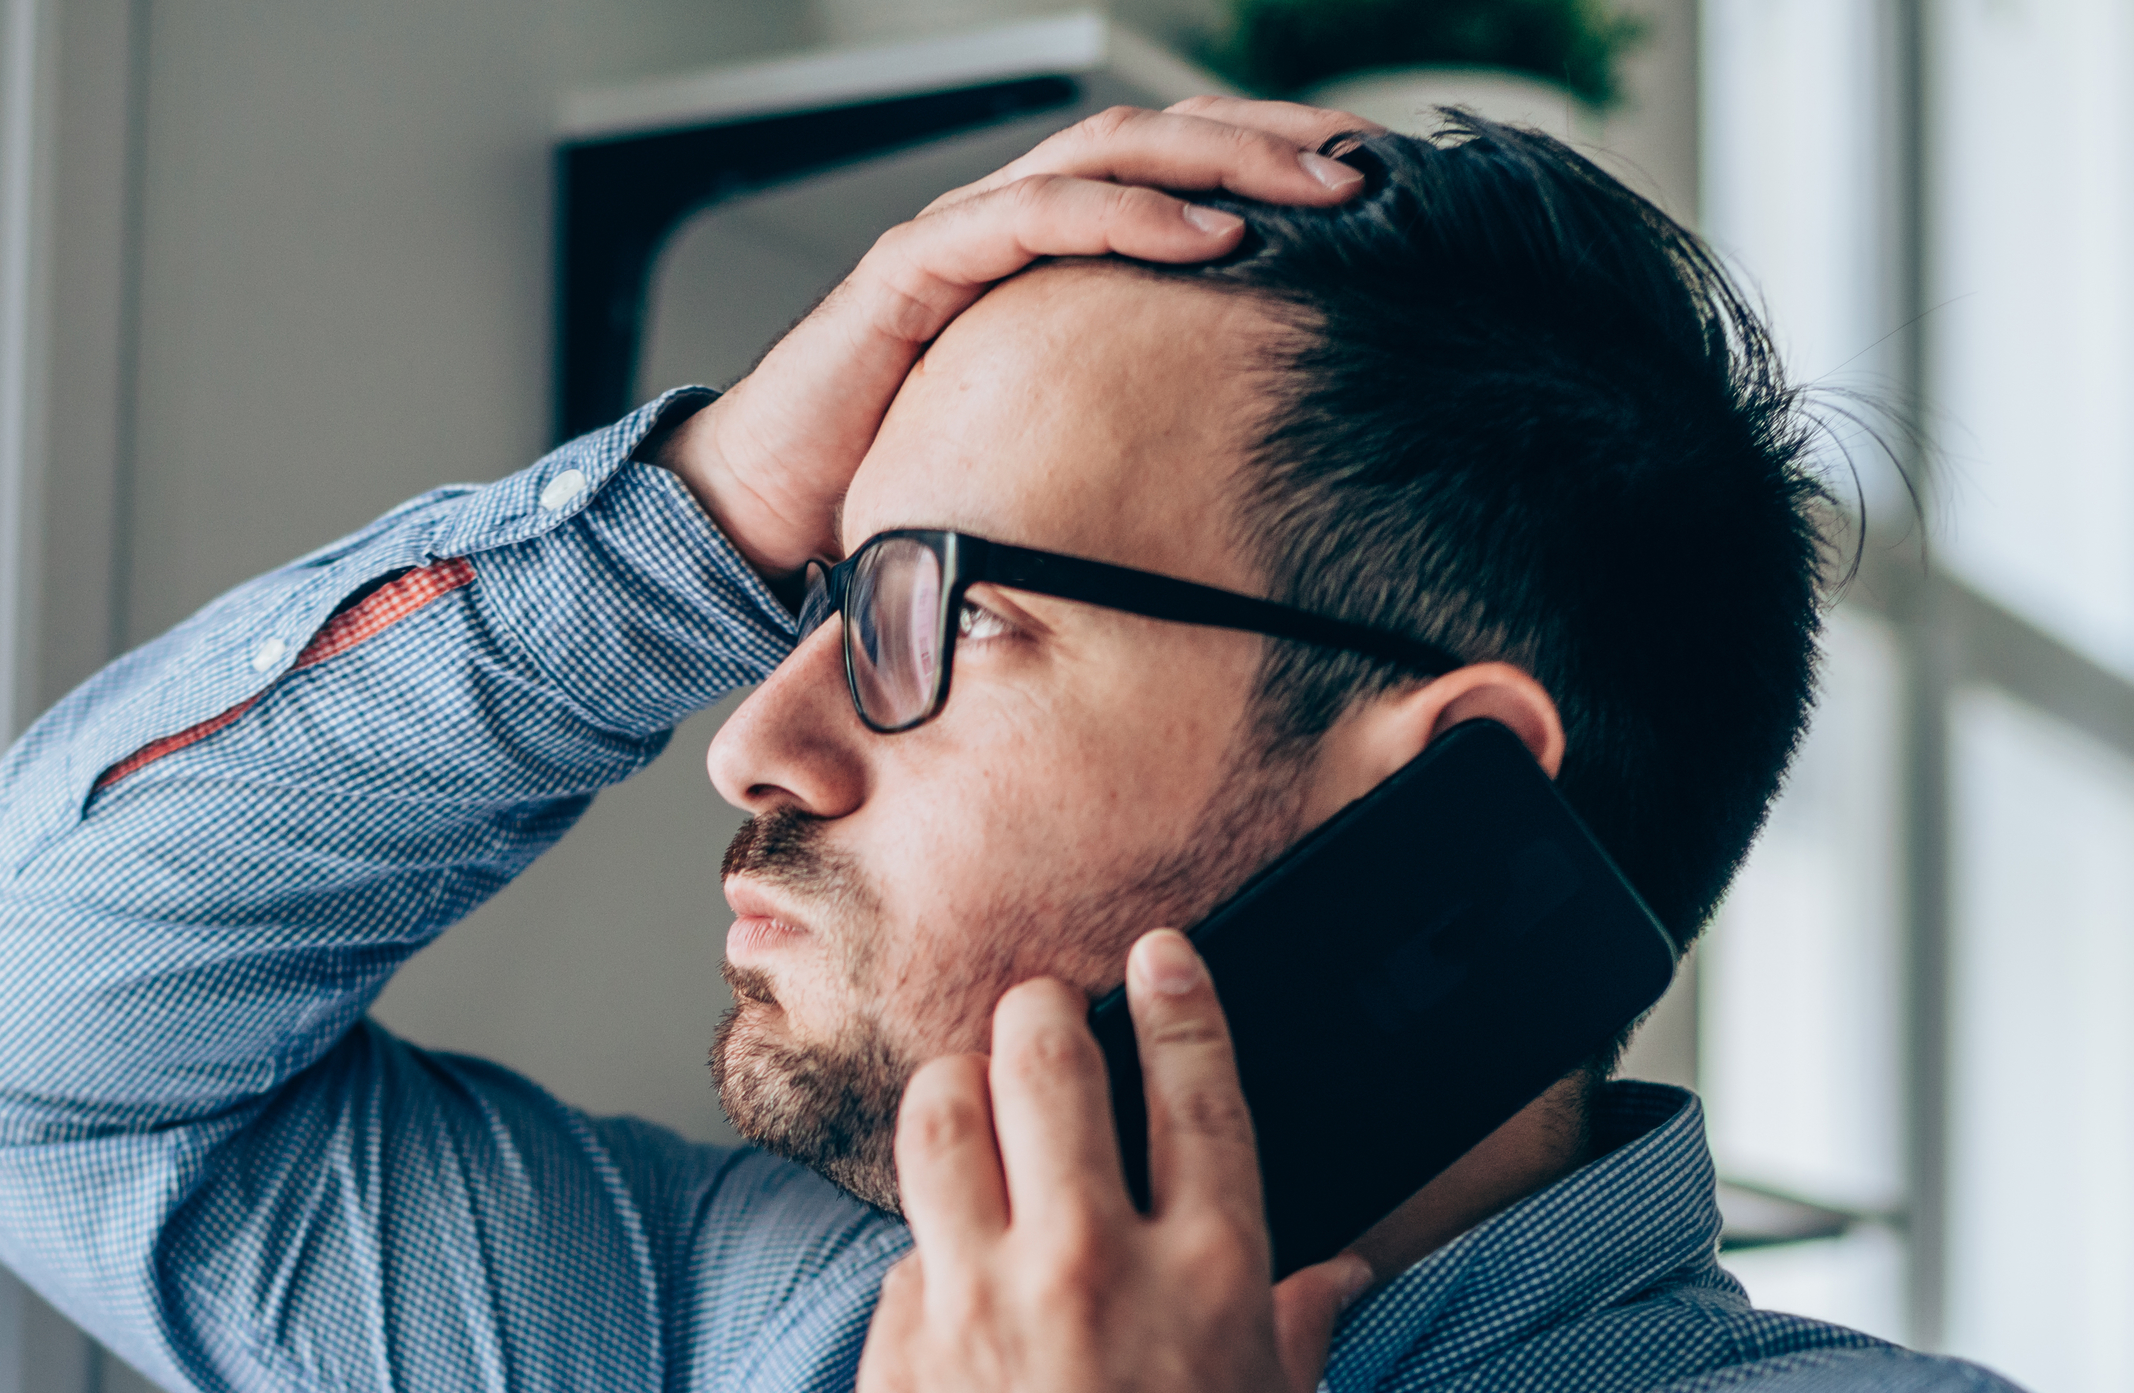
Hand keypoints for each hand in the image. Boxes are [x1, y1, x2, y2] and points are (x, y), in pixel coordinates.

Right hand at [645, 100, 1371, 581]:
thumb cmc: (891, 481)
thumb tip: (1235, 466)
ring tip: (1317, 185)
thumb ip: (1118, 425)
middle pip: (1158, 141)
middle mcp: (1008, 223)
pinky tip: (1212, 233)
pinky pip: (1035, 215)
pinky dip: (1130, 216)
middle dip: (1269, 140)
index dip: (1268, 164)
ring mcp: (961, 234)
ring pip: (1110, 153)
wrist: (761, 511)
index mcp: (1043, 255)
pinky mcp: (915, 268)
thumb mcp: (1040, 446)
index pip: (1171, 175)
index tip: (1372, 188)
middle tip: (1372, 163)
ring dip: (1223, 160)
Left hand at [847, 932, 1374, 1392]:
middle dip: (1037, 1015)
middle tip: (1036, 1016)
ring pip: (938, 1122)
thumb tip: (1336, 1277)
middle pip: (1043, 1063)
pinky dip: (927, 1254)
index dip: (1173, 999)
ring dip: (953, 1090)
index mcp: (1211, 1272)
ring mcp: (979, 1302)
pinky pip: (902, 1259)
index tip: (1157, 959)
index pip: (1193, 1084)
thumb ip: (1292, 1333)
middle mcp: (1090, 1262)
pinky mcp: (894, 1355)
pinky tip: (945, 1281)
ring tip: (964, 1096)